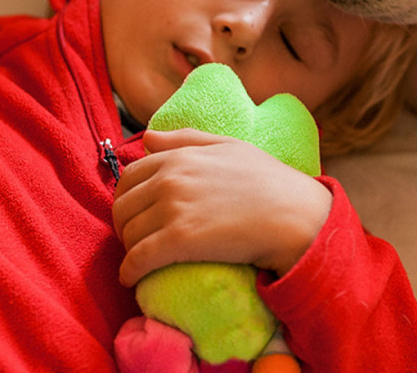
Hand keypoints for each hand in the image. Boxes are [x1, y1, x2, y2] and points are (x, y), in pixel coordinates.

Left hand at [112, 129, 331, 285]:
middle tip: (139, 240)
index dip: (128, 198)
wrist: (293, 214)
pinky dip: (129, 271)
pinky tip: (132, 279)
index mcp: (180, 156)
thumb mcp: (230, 147)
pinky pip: (138, 259)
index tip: (138, 213)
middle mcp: (170, 179)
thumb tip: (148, 138)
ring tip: (143, 259)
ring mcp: (173, 210)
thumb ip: (187, 139)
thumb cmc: (269, 180)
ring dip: (129, 250)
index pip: (130, 176)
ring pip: (128, 234)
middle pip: (123, 207)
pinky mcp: (178, 241)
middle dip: (125, 225)